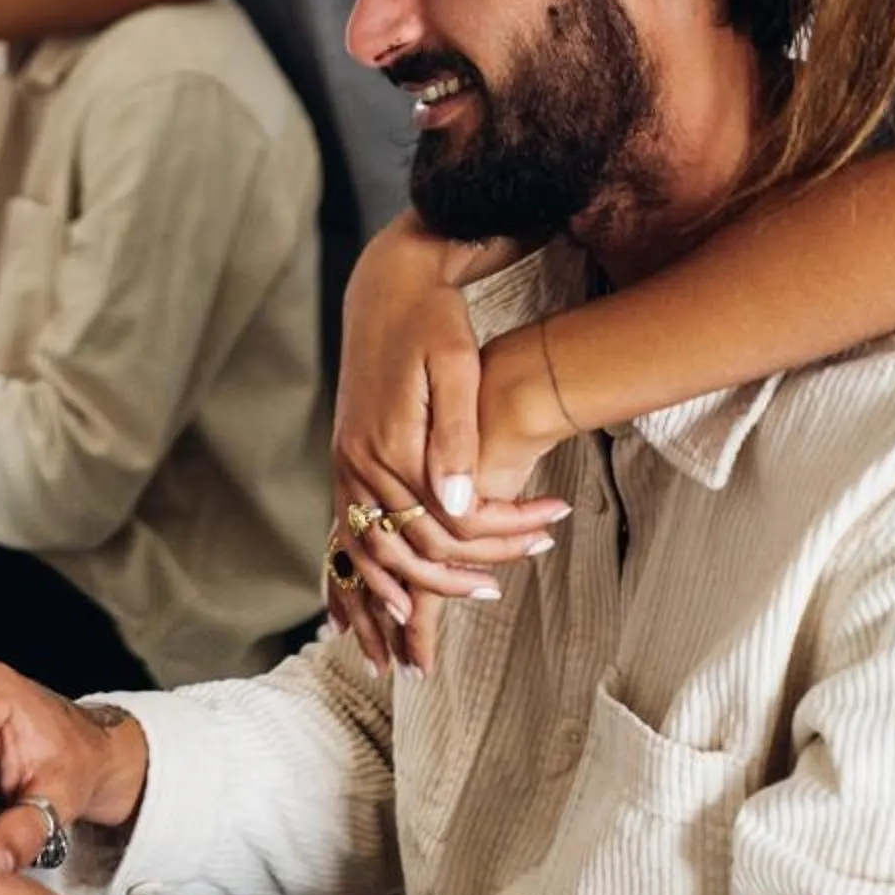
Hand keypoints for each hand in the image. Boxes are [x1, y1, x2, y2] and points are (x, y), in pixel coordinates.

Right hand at [330, 217, 569, 674]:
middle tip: (521, 567)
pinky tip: (382, 603)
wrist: (387, 284)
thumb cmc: (432, 321)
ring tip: (458, 610)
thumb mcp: (455, 367)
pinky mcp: (345, 460)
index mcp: (390, 443)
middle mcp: (359, 462)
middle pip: (416, 546)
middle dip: (469, 567)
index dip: (502, 533)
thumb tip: (460, 509)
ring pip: (374, 553)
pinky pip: (350, 535)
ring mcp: (346, 464)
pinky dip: (368, 575)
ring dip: (411, 591)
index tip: (550, 526)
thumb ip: (457, 439)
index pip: (450, 520)